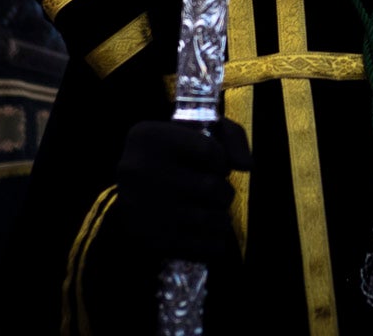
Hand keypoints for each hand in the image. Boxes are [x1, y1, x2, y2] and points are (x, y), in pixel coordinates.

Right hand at [110, 119, 251, 265]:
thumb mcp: (194, 128)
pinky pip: (196, 244)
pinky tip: (212, 234)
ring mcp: (141, 206)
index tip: (218, 166)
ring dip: (221, 217)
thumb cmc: (170, 153)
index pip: (209, 149)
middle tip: (219, 192)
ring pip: (206, 217)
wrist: (126, 189)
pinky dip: (213, 241)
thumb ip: (230, 137)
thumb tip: (247, 166)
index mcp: (150, 137)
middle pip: (209, 186)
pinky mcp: (145, 236)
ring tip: (217, 212)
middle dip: (224, 192)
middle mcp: (140, 169)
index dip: (222, 160)